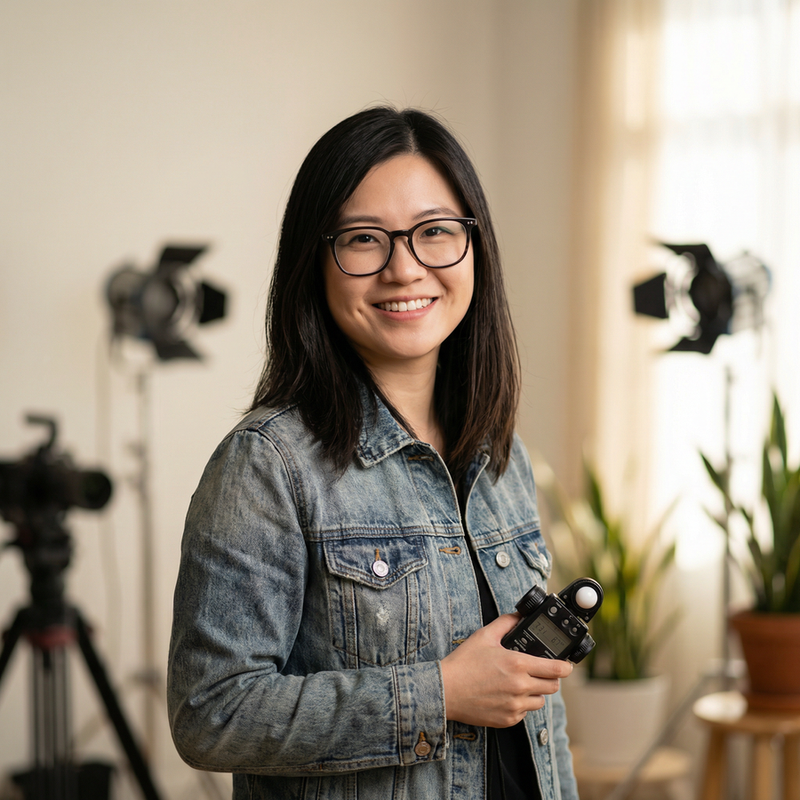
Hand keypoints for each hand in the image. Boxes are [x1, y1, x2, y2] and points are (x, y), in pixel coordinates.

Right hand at [440, 613, 572, 727]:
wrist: (445, 690)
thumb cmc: (463, 663)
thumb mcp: (484, 636)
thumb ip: (505, 622)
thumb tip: (518, 615)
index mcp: (518, 665)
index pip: (557, 669)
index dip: (565, 666)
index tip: (565, 665)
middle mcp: (520, 687)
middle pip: (553, 687)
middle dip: (550, 678)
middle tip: (540, 672)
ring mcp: (515, 705)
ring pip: (540, 701)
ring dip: (535, 692)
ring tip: (520, 683)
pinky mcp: (508, 720)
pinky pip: (525, 712)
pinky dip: (521, 704)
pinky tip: (506, 694)